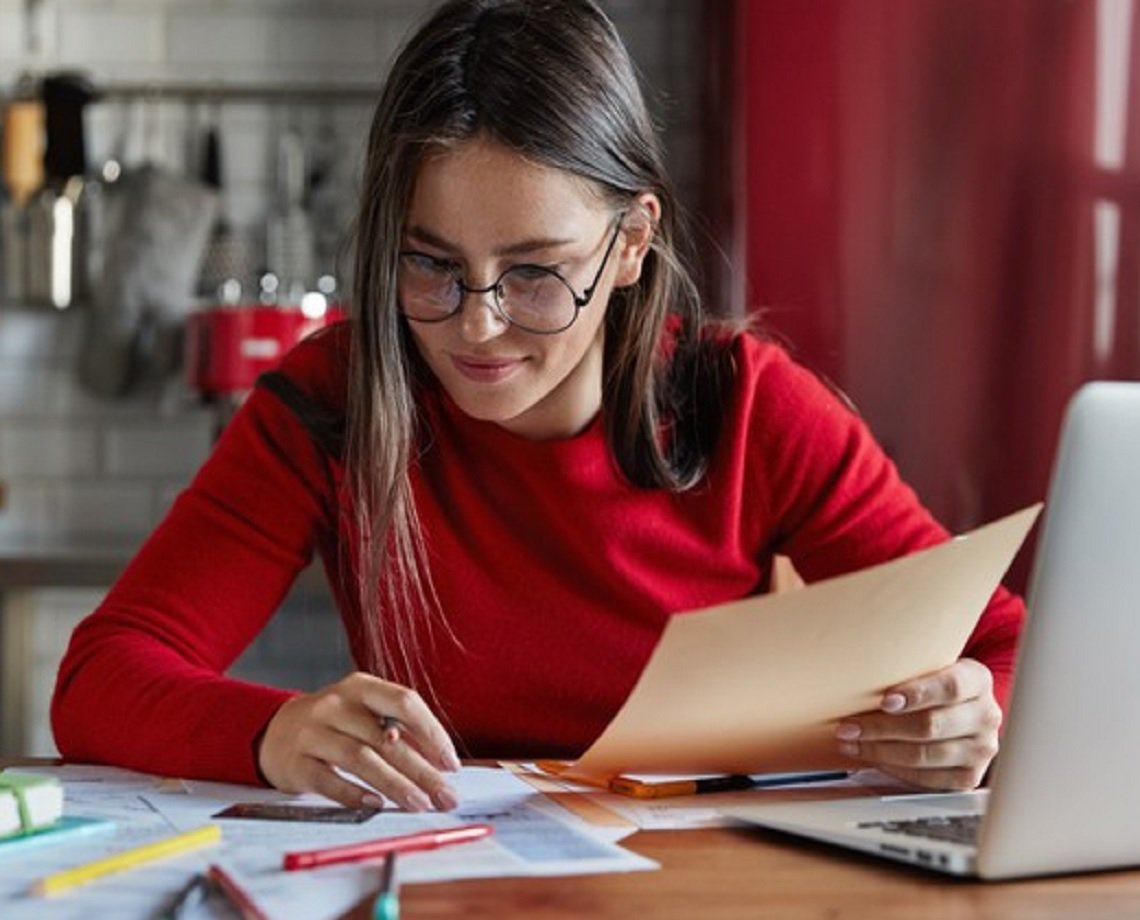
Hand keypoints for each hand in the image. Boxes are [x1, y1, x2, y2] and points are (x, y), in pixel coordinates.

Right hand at [257, 672, 461, 811]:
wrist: (274, 733)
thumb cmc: (333, 725)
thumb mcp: (362, 713)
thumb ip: (396, 730)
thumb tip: (439, 765)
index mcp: (360, 687)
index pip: (404, 703)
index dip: (431, 733)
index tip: (451, 763)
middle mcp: (335, 704)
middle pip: (387, 738)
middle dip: (422, 771)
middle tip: (445, 796)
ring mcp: (312, 732)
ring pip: (361, 758)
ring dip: (395, 784)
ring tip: (419, 804)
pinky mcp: (295, 762)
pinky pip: (328, 780)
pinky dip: (354, 794)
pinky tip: (375, 805)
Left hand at [834, 659, 1001, 790]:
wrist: (962, 709)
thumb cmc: (935, 685)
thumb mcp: (930, 667)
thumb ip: (907, 669)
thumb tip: (858, 672)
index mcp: (978, 681)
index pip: (950, 687)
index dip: (917, 694)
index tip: (884, 700)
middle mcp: (986, 716)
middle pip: (932, 725)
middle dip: (882, 727)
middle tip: (849, 725)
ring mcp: (981, 750)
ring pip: (926, 755)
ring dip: (880, 750)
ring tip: (851, 742)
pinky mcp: (970, 777)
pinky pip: (928, 779)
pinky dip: (895, 769)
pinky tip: (873, 758)